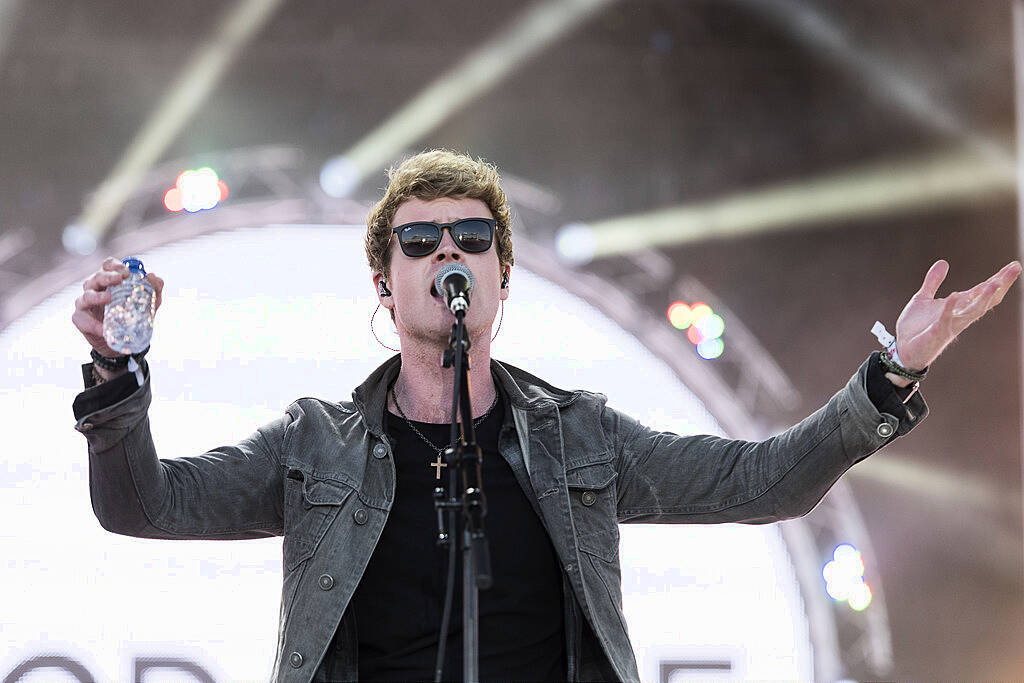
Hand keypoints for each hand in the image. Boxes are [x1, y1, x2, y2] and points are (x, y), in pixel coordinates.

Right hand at [72, 256, 164, 357]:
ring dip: (96, 296)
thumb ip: (154, 289)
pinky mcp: (80, 319)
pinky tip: (102, 328)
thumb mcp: (148, 302)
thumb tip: (153, 276)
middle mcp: (95, 288)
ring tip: (108, 298)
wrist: (123, 339)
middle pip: (96, 277)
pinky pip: (81, 319)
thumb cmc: (133, 315)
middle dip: (106, 276)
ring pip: (86, 296)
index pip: (107, 266)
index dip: (114, 265)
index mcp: (110, 281)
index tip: (126, 271)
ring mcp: (86, 303)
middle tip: (118, 279)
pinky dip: (91, 323)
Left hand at [893, 259, 1020, 370]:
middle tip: (1015, 269)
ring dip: (984, 298)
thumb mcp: (923, 298)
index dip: (998, 279)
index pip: (982, 291)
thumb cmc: (915, 327)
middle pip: (985, 300)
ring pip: (972, 312)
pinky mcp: (936, 333)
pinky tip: (954, 295)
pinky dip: (950, 308)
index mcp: (958, 307)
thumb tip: (943, 262)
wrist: (902, 350)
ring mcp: (950, 325)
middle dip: (1000, 285)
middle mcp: (959, 316)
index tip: (1014, 265)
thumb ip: (933, 281)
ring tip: (995, 283)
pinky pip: (945, 320)